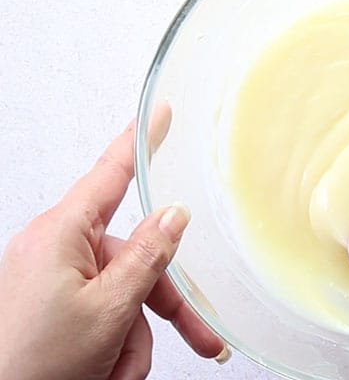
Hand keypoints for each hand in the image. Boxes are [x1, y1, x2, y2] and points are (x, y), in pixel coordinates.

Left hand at [0, 105, 226, 379]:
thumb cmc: (31, 366)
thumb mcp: (107, 311)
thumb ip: (147, 257)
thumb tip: (173, 216)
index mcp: (59, 235)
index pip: (112, 174)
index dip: (140, 139)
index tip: (159, 112)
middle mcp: (55, 250)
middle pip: (135, 258)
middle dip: (162, 306)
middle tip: (200, 337)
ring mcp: (54, 279)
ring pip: (127, 293)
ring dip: (134, 336)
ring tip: (114, 367)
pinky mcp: (55, 304)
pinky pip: (106, 311)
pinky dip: (116, 342)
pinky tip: (105, 367)